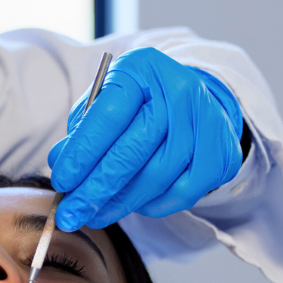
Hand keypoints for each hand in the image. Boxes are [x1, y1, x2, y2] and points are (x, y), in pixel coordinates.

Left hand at [47, 47, 244, 230]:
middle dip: (95, 189)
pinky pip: (181, 193)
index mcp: (142, 68)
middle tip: (70, 214)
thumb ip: (81, 130)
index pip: (107, 115)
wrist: (195, 101)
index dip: (81, 154)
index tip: (61, 182)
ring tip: (94, 215)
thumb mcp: (105, 102)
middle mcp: (180, 90)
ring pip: (157, 177)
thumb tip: (59, 162)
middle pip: (133, 151)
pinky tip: (131, 205)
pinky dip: (151, 205)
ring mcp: (208, 121)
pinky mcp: (223, 154)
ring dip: (120, 203)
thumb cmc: (140, 103)